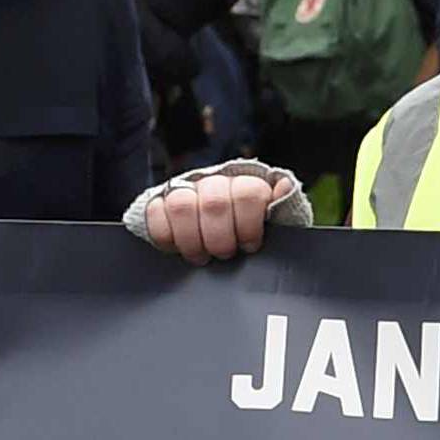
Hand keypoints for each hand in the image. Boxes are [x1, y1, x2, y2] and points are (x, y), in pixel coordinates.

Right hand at [141, 168, 278, 265]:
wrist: (223, 232)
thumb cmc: (251, 234)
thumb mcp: (272, 225)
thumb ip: (279, 206)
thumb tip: (285, 187)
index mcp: (245, 185)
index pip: (247, 193)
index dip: (247, 225)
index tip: (249, 246)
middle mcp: (214, 183)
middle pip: (214, 203)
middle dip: (219, 238)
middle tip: (223, 254)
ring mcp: (186, 191)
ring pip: (181, 205)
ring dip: (191, 239)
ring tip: (200, 256)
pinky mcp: (160, 203)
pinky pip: (154, 211)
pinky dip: (165, 235)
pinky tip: (177, 248)